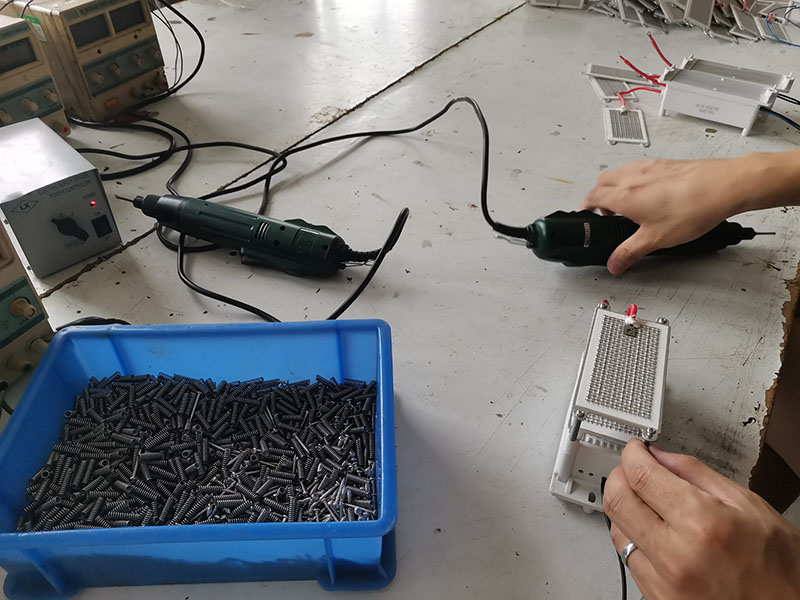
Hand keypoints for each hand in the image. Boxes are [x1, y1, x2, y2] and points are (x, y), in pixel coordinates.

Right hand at [581, 152, 799, 274]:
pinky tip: (651, 192)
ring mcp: (650, 167)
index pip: (592, 197)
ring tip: (628, 203)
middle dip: (598, 195)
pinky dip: (636, 178)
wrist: (723, 186)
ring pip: (621, 171)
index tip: (585, 215)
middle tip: (606, 212)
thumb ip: (630, 252)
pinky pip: (641, 168)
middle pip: (602, 180)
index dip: (584, 207)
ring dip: (616, 185)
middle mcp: (633, 177)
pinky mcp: (666, 164)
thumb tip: (614, 264)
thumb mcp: (655, 239)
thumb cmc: (692, 207)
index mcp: (624, 196)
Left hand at [604, 440, 799, 599]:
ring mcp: (663, 581)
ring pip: (617, 529)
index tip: (636, 449)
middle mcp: (676, 555)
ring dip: (626, 508)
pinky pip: (628, 558)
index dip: (633, 454)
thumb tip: (660, 456)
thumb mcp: (748, 504)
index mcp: (702, 523)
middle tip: (634, 469)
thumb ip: (696, 474)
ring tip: (647, 501)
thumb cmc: (779, 568)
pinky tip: (655, 531)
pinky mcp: (657, 598)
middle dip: (621, 476)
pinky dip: (635, 537)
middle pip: (617, 500)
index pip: (641, 475)